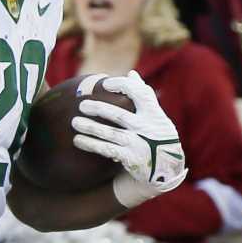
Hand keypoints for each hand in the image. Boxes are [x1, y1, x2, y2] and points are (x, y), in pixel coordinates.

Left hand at [71, 72, 187, 205]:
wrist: (167, 168)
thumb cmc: (158, 136)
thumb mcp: (157, 116)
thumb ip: (144, 95)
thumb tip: (131, 74)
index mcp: (154, 113)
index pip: (140, 93)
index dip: (123, 85)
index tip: (105, 84)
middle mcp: (146, 128)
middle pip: (120, 115)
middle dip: (99, 109)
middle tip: (82, 105)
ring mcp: (138, 144)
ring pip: (110, 134)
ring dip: (91, 128)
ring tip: (74, 122)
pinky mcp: (130, 158)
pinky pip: (107, 150)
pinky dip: (92, 144)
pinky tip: (78, 140)